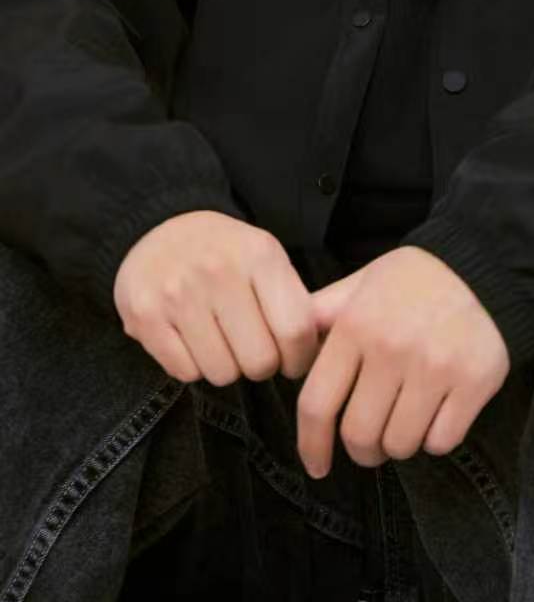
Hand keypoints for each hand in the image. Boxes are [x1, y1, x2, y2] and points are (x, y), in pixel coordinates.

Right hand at [113, 210, 318, 386]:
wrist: (160, 228)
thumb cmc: (225, 253)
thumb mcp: (266, 257)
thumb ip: (293, 300)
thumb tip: (320, 349)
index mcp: (260, 255)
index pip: (295, 329)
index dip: (300, 358)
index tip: (293, 361)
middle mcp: (219, 272)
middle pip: (259, 361)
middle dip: (261, 367)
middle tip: (253, 352)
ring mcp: (179, 295)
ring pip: (221, 373)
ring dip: (226, 368)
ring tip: (221, 342)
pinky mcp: (146, 317)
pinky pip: (185, 373)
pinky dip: (193, 367)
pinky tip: (192, 341)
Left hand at [297, 247, 509, 477]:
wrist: (486, 266)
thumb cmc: (415, 281)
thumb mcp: (362, 283)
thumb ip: (322, 316)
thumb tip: (285, 355)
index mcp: (356, 325)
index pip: (317, 404)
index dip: (311, 445)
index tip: (317, 466)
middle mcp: (392, 348)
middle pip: (359, 435)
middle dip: (362, 450)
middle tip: (371, 442)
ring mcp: (435, 366)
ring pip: (400, 444)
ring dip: (400, 445)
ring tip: (407, 422)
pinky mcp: (473, 380)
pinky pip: (442, 441)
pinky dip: (436, 438)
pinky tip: (438, 413)